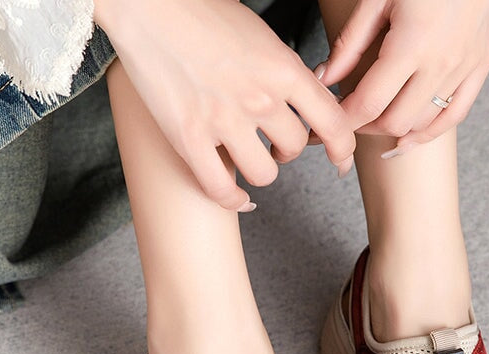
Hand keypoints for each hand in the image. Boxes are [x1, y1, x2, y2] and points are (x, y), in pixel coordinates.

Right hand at [95, 0, 355, 210]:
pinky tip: (238, 197)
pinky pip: (221, 189)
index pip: (332, 122)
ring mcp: (223, 121)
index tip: (340, 162)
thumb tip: (305, 102)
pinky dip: (233, 200)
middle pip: (295, 149)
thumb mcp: (259, 36)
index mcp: (283, 68)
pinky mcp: (189, 139)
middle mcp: (259, 97)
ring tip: (249, 158)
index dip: (343, 149)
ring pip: (264, 174)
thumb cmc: (202, 13)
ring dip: (261, 171)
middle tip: (271, 144)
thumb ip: (284, 72)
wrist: (146, 5)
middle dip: (287, 151)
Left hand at [310, 0, 488, 152]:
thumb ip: (350, 42)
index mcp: (411, 44)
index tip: (330, 123)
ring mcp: (464, 68)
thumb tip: (325, 78)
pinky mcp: (481, 66)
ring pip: (422, 124)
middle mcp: (440, 64)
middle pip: (395, 122)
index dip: (344, 120)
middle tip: (350, 118)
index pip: (370, 103)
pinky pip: (455, 116)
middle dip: (366, 127)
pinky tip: (408, 138)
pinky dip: (429, 133)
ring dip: (394, 130)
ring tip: (375, 122)